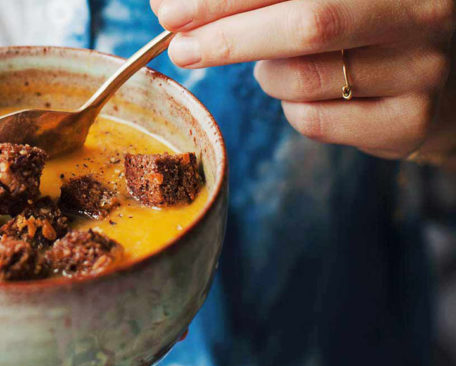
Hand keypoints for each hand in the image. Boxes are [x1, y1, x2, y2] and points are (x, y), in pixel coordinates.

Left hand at [151, 0, 455, 165]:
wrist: (440, 81)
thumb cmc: (364, 26)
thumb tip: (172, 4)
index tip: (170, 10)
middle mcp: (421, 10)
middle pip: (308, 23)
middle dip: (227, 36)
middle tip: (180, 45)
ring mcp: (422, 68)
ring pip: (301, 78)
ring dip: (266, 74)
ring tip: (277, 64)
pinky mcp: (409, 121)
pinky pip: (313, 119)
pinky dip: (290, 107)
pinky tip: (310, 93)